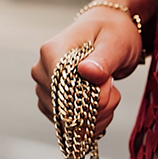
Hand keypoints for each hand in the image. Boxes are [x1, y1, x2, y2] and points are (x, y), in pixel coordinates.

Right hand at [31, 0, 157, 135]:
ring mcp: (45, 88)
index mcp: (52, 52)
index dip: (91, 97)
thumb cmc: (112, 32)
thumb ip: (103, 59)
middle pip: (66, 110)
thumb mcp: (115, 42)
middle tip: (113, 86)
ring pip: (70, 122)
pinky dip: (93, 121)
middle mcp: (42, 71)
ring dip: (98, 116)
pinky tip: (103, 104)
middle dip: (98, 108)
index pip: (63, 90)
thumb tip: (87, 72)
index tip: (109, 82)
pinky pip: (71, 126)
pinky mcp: (53, 103)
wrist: (109, 33)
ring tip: (109, 92)